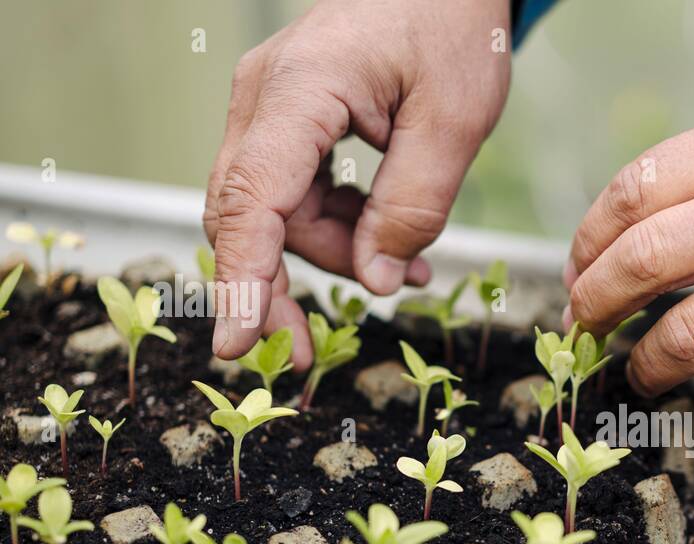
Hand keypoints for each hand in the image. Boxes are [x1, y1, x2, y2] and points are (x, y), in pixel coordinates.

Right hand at [204, 0, 511, 367]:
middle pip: (245, 216)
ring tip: (408, 272)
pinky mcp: (290, 123)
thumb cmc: (453, 29)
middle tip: (303, 357)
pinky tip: (393, 246)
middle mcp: (265, 100)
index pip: (251, 199)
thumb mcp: (454, 124)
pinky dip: (339, 230)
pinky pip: (296, 196)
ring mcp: (271, 110)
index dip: (241, 280)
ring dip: (331, 257)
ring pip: (274, 215)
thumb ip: (413, 207)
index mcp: (298, 90)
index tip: (234, 344)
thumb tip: (374, 282)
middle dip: (272, 290)